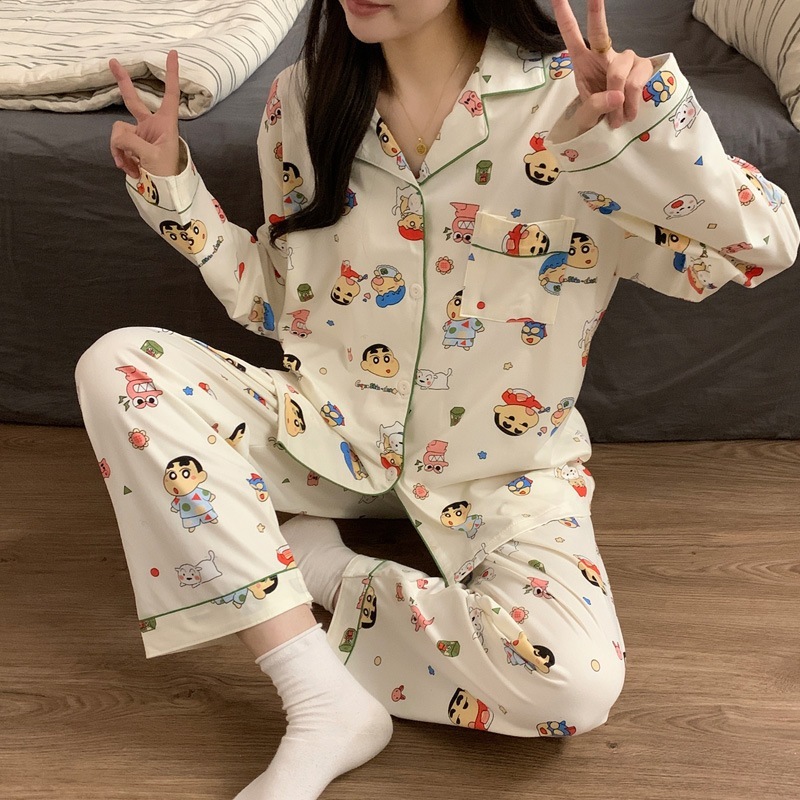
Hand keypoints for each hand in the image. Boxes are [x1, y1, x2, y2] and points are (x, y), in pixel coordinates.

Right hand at [109, 50, 181, 177]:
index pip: (170, 94)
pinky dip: (120, 157)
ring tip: (132, 167)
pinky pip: (116, 145)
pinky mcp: (130, 145)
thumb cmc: (167, 174)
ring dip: (120, 150)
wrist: (165, 194)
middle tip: (112, 62)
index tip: (174, 53)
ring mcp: (139, 134)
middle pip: (133, 100)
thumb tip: (116, 135)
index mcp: (166, 123)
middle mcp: (152, 125)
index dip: (171, 74)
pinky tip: (130, 170)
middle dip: (122, 82)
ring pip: (118, 132)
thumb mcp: (151, 157)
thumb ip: (131, 141)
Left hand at [549, 0, 654, 134]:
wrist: (615, 126)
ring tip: (616, 119)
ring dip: (618, 101)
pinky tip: (628, 113)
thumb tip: (616, 95)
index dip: (564, 15)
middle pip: (600, 31)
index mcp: (582, 61)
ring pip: (618, 72)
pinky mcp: (642, 67)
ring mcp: (625, 58)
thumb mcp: (586, 118)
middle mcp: (603, 53)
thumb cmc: (596, 115)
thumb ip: (595, 107)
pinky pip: (637, 82)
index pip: (571, 35)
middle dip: (596, 10)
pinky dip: (631, 102)